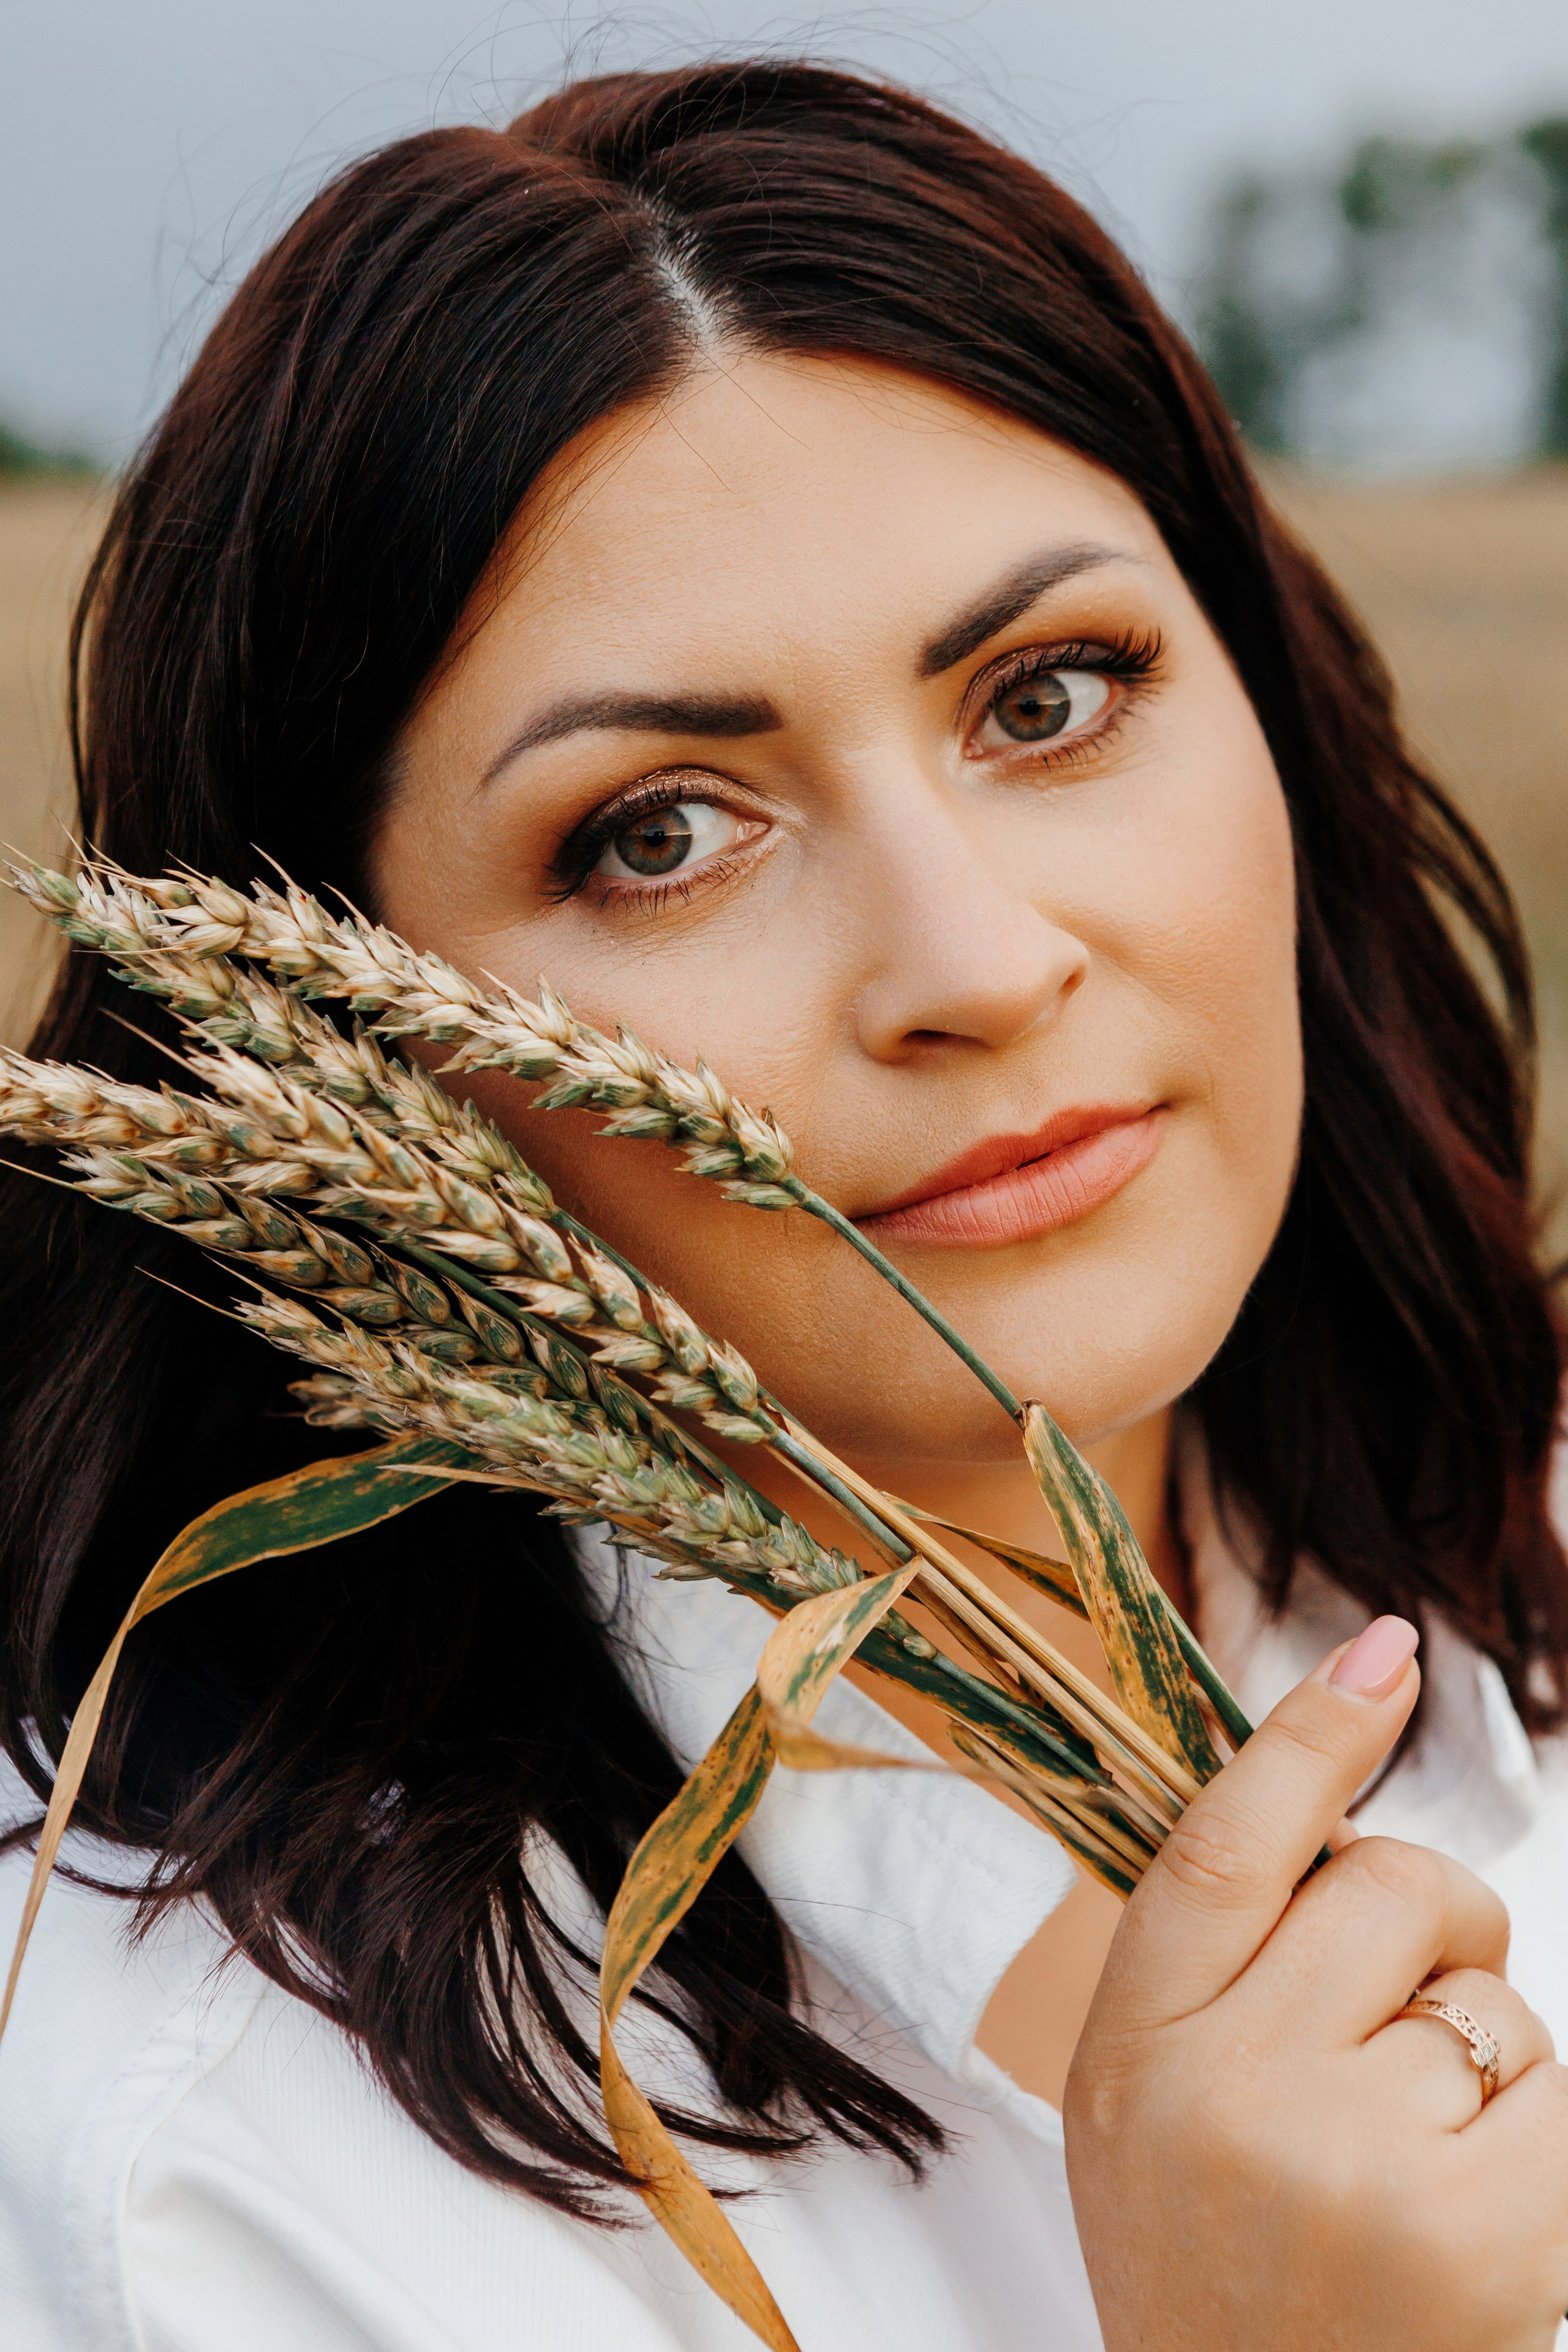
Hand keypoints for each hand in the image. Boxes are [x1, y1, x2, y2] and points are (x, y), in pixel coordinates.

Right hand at [1064, 1618, 1567, 2350]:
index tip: (1382, 1652)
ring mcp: (1363, 2163)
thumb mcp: (1141, 2100)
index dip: (1310, 1738)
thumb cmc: (1212, 2261)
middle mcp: (1237, 2092)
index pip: (1226, 1848)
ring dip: (1483, 2051)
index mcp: (1135, 2050)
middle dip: (1431, 1918)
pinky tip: (1479, 2206)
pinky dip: (1542, 2128)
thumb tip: (1337, 1812)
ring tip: (1415, 2163)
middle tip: (1404, 2013)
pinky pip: (1560, 2089)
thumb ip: (1217, 1959)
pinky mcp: (1488, 2232)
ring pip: (1490, 1997)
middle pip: (1388, 1888)